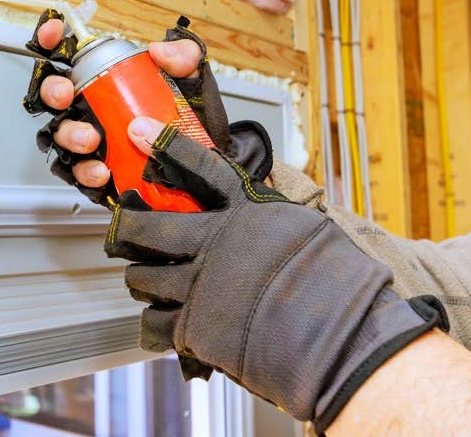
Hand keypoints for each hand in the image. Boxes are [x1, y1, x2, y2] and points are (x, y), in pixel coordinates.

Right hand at [32, 17, 206, 188]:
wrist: (203, 164)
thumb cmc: (188, 120)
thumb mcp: (192, 83)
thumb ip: (184, 58)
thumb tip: (159, 51)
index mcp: (105, 81)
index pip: (70, 56)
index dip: (52, 40)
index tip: (53, 32)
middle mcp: (90, 110)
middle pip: (54, 97)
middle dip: (53, 92)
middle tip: (67, 94)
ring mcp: (90, 143)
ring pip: (60, 136)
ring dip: (69, 135)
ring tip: (91, 140)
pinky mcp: (96, 174)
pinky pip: (78, 174)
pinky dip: (85, 173)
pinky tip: (101, 171)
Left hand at [107, 118, 447, 432]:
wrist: (346, 339)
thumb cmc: (340, 285)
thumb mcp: (305, 227)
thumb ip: (266, 213)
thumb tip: (253, 201)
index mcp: (247, 211)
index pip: (199, 166)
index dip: (166, 144)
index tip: (140, 130)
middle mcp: (216, 243)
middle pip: (147, 225)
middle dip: (128, 224)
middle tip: (124, 225)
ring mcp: (200, 287)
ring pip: (141, 276)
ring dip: (141, 276)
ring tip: (148, 278)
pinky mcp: (195, 329)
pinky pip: (153, 322)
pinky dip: (154, 321)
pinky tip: (163, 319)